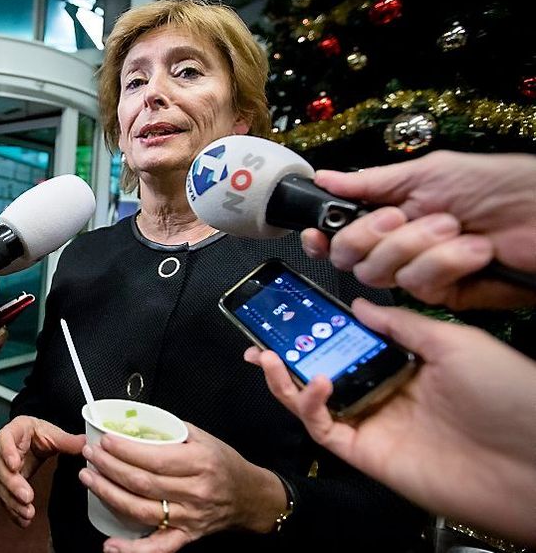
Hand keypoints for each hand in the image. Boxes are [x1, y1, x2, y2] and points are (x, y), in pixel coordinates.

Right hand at [0, 415, 85, 527]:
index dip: (7, 451)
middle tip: (27, 496)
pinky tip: (24, 520)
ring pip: (1, 486)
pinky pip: (6, 499)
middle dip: (13, 484)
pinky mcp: (7, 485)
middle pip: (0, 467)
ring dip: (13, 501)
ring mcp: (3, 469)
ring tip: (28, 512)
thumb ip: (67, 441)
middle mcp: (3, 451)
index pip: (4, 439)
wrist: (33, 440)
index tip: (15, 465)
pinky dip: (14, 511)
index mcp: (14, 432)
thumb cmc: (39, 433)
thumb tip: (85, 444)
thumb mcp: (53, 434)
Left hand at [78, 426, 285, 551]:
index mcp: (200, 463)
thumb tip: (134, 423)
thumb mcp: (203, 438)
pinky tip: (110, 545)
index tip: (105, 440)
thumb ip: (170, 430)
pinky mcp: (186, 537)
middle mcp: (195, 492)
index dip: (126, 451)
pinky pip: (158, 547)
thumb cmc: (224, 463)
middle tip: (90, 454)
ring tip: (89, 479)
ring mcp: (189, 518)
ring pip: (142, 510)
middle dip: (110, 467)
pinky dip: (133, 549)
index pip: (155, 459)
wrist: (250, 497)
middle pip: (143, 483)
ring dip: (110, 494)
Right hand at [245, 299, 535, 545]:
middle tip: (260, 336)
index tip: (294, 311)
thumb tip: (358, 305)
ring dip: (284, 379)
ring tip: (267, 356)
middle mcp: (385, 393)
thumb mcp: (456, 341)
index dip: (320, 327)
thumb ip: (402, 324)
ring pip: (312, 401)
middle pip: (322, 370)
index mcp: (407, 364)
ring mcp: (374, 424)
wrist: (533, 462)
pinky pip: (324, 427)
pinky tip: (313, 382)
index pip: (350, 342)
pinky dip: (308, 404)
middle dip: (287, 354)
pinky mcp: (366, 453)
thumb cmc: (511, 398)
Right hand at [301, 151, 535, 308]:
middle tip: (400, 216)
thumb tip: (325, 178)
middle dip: (371, 236)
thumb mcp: (429, 173)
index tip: (318, 233)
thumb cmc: (500, 185)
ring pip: (382, 273)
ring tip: (453, 226)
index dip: (322, 237)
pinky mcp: (445, 294)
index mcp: (391, 212)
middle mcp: (400, 245)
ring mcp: (421, 271)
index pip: (339, 233)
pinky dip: (446, 263)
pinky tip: (473, 249)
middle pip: (350, 258)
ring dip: (418, 246)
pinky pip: (420, 286)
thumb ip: (372, 182)